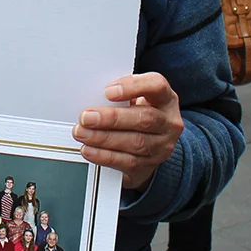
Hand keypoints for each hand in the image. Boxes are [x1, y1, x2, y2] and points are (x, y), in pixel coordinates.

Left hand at [73, 73, 182, 190]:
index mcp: (165, 98)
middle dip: (111, 118)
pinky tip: (89, 149)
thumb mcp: (134, 99)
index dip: (133, 87)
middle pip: (144, 118)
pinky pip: (127, 162)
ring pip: (135, 142)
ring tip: (82, 133)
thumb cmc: (138, 115)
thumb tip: (91, 97)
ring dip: (103, 138)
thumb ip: (119, 96)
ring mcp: (162, 146)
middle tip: (86, 117)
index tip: (108, 92)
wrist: (150, 147)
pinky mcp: (150, 165)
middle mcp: (169, 122)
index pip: (156, 86)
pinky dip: (104, 156)